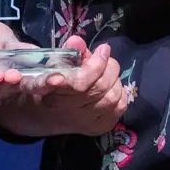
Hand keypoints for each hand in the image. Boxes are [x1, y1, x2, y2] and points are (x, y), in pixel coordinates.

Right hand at [0, 35, 127, 136]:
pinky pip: (120, 107)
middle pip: (100, 88)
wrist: (49, 115)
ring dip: (114, 79)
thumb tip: (78, 41)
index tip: (103, 48)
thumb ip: (67, 52)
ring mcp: (86, 122)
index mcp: (54, 94)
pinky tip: (111, 86)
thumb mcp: (54, 65)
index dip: (94, 66)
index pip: (79, 83)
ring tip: (107, 70)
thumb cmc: (52, 84)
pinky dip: (120, 92)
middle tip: (105, 55)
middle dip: (108, 66)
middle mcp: (70, 112)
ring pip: (112, 98)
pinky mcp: (99, 128)